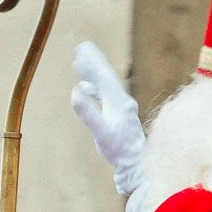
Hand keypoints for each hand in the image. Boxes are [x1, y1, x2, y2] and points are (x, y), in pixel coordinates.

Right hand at [71, 41, 146, 196]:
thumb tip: (75, 93)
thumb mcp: (100, 132)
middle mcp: (123, 101)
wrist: (136, 163)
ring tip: (78, 65)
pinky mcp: (121, 115)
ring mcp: (122, 108)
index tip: (82, 48)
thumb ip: (88, 113)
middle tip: (80, 48)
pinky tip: (87, 89)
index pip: (104, 76)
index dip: (93, 61)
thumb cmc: (118, 150)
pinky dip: (96, 89)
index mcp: (118, 101)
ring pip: (106, 85)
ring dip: (93, 75)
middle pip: (106, 77)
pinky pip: (107, 96)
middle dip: (93, 62)